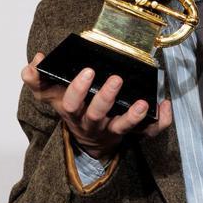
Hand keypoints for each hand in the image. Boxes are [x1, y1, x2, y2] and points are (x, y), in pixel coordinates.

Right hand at [21, 52, 171, 159]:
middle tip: (116, 79)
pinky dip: (160, 121)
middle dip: (105, 98)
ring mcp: (114, 130)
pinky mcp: (133, 134)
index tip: (87, 71)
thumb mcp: (52, 97)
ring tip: (144, 103)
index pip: (71, 104)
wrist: (89, 141)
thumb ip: (38, 80)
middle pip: (97, 116)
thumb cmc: (74, 111)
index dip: (77, 90)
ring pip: (123, 127)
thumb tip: (36, 61)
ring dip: (134, 116)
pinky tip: (165, 105)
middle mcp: (93, 124)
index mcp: (74, 114)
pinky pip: (149, 132)